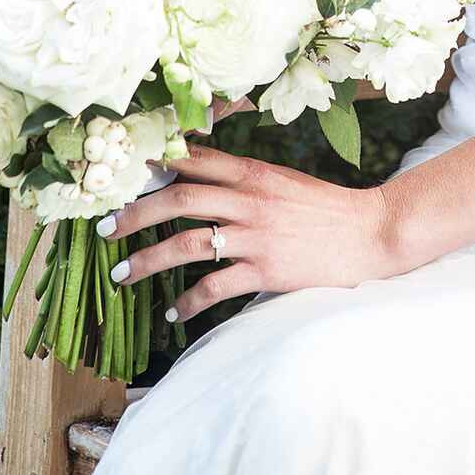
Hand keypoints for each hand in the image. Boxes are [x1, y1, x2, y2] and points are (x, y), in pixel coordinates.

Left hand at [96, 144, 396, 321]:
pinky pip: (216, 288)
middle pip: (177, 199)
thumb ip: (240, 177)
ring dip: (148, 260)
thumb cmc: (323, 206)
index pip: (191, 160)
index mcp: (251, 171)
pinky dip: (188, 302)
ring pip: (188, 244)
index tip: (121, 178)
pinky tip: (172, 313)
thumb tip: (194, 176)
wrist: (371, 233)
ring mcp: (257, 236)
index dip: (152, 167)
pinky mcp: (268, 271)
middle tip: (103, 229)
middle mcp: (249, 199)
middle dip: (133, 214)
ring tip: (122, 274)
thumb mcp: (279, 179)